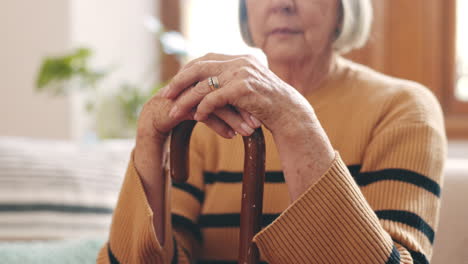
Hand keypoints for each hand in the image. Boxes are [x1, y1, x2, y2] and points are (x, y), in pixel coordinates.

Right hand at [136, 83, 257, 140]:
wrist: (157, 116)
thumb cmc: (186, 110)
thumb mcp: (209, 107)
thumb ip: (227, 104)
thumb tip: (251, 114)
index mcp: (208, 76)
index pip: (234, 85)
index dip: (249, 100)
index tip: (262, 114)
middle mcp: (200, 79)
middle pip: (228, 92)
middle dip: (245, 109)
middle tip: (258, 123)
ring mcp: (191, 89)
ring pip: (218, 102)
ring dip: (234, 118)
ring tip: (248, 132)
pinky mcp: (182, 101)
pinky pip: (204, 113)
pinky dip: (218, 125)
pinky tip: (230, 136)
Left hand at [162, 53, 315, 136]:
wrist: (290, 114)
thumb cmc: (268, 106)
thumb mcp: (248, 90)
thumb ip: (231, 84)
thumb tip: (209, 90)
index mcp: (239, 59)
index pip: (205, 59)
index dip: (186, 71)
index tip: (173, 84)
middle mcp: (239, 62)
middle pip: (199, 67)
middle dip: (179, 81)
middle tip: (164, 94)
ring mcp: (242, 73)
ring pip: (204, 85)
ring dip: (186, 100)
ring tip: (174, 112)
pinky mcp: (243, 88)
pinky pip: (214, 98)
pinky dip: (203, 108)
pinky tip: (196, 118)